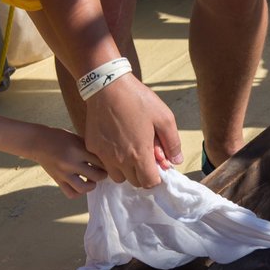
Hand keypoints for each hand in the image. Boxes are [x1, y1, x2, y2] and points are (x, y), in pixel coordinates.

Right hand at [28, 126, 107, 198]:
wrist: (38, 142)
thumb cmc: (59, 137)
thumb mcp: (76, 138)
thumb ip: (89, 148)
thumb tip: (106, 158)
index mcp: (77, 150)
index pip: (100, 161)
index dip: (107, 163)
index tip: (108, 162)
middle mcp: (71, 163)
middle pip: (96, 176)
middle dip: (103, 175)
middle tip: (102, 172)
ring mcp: (63, 173)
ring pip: (84, 188)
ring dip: (91, 186)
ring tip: (92, 180)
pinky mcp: (57, 180)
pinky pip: (71, 193)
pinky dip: (78, 193)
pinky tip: (80, 186)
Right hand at [84, 73, 182, 187]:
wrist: (107, 85)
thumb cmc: (138, 100)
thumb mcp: (164, 118)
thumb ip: (172, 143)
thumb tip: (176, 161)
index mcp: (139, 154)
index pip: (149, 183)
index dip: (156, 177)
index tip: (157, 164)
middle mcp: (119, 160)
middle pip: (134, 182)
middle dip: (142, 173)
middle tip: (145, 154)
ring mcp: (104, 155)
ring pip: (117, 176)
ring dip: (126, 170)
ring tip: (130, 150)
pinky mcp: (92, 147)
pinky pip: (104, 163)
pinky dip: (112, 160)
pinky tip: (117, 143)